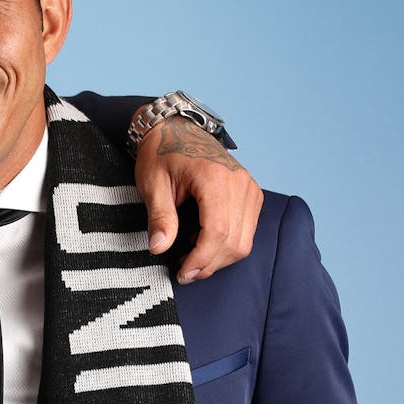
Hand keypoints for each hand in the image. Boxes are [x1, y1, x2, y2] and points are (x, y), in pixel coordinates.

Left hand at [135, 115, 261, 282]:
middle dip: (209, 264)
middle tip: (183, 272)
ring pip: (244, 241)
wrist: (176, 130)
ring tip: (190, 258)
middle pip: (235, 241)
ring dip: (219, 258)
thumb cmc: (161, 154)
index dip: (201, 259)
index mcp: (215, 178)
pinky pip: (247, 230)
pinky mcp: (251, 193)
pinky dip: (227, 244)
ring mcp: (250, 188)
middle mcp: (240, 183)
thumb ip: (159, 217)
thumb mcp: (152, 184)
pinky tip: (202, 240)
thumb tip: (159, 248)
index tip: (182, 273)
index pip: (218, 231)